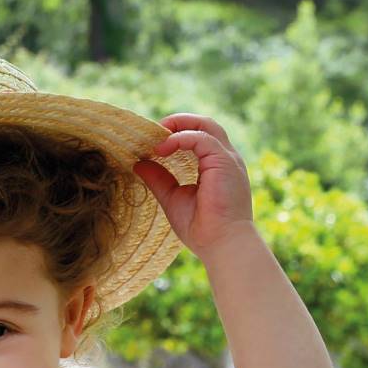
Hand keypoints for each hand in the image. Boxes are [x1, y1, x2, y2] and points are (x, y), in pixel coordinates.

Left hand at [133, 113, 255, 261]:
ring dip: (178, 125)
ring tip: (155, 134)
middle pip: (204, 124)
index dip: (176, 134)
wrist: (221, 245)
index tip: (153, 141)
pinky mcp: (224, 161)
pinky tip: (162, 148)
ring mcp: (228, 158)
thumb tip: (139, 164)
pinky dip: (180, 138)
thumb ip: (159, 180)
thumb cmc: (202, 229)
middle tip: (152, 130)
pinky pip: (201, 138)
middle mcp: (225, 158)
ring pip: (204, 125)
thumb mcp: (173, 199)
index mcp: (216, 166)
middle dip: (178, 122)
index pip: (198, 138)